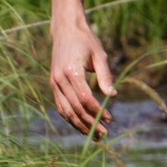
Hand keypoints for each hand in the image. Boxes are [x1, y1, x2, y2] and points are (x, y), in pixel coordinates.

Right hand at [50, 17, 116, 135]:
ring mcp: (54, 83)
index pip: (85, 98)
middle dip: (91, 123)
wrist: (65, 31)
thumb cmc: (86, 41)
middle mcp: (59, 79)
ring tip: (95, 135)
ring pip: (66, 111)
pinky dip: (71, 118)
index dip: (97, 111)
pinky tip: (82, 126)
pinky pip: (61, 106)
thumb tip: (114, 96)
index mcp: (72, 71)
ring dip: (80, 125)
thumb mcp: (100, 55)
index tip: (110, 119)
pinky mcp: (53, 85)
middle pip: (75, 108)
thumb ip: (106, 76)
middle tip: (105, 134)